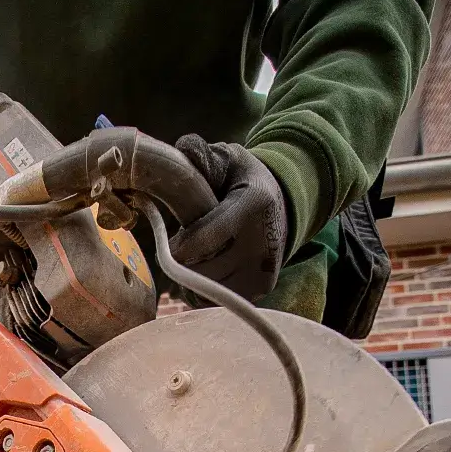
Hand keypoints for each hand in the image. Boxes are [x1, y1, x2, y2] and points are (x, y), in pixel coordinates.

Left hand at [170, 137, 287, 301]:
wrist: (282, 206)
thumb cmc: (243, 181)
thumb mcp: (228, 159)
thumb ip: (203, 155)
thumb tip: (182, 150)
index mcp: (254, 204)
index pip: (207, 236)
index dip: (180, 245)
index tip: (168, 242)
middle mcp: (264, 242)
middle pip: (202, 268)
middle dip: (184, 260)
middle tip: (184, 245)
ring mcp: (264, 270)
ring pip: (206, 288)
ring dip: (191, 276)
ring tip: (196, 256)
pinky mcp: (261, 288)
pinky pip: (215, 301)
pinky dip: (202, 290)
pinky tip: (206, 270)